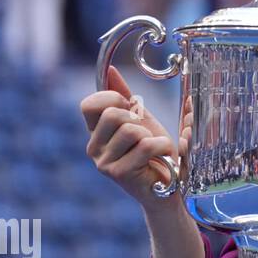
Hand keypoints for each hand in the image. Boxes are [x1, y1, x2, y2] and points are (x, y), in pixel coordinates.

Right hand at [80, 65, 189, 212]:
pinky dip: (161, 146)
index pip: (89, 104)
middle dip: (137, 118)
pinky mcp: (118, 174)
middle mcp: (93, 147)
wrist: (169, 187)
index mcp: (96, 132)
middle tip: (146, 133)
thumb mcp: (141, 120)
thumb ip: (125, 97)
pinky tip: (161, 157)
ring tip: (154, 148)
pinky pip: (144, 146)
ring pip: (130, 130)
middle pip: (112, 114)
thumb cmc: (155, 152)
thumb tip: (111, 71)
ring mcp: (103, 162)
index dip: (112, 99)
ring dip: (152, 136)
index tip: (130, 108)